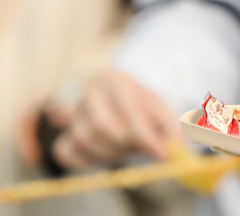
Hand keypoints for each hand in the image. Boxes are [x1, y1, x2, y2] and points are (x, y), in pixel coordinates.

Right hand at [50, 69, 177, 170]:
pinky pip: (64, 151)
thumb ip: (168, 127)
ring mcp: (72, 113)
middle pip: (101, 125)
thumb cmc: (138, 104)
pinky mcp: (62, 133)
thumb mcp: (158, 107)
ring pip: (83, 140)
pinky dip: (82, 160)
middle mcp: (89, 92)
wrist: (113, 98)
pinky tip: (100, 156)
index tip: (161, 153)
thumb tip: (177, 149)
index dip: (144, 135)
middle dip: (125, 144)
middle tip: (142, 150)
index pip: (127, 108)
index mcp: (116, 79)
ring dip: (109, 153)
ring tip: (125, 148)